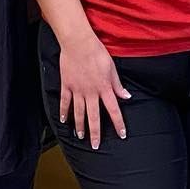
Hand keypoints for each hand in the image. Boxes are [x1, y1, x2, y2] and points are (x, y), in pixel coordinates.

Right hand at [57, 33, 130, 148]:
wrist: (78, 43)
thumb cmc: (97, 53)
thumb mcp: (112, 68)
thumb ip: (118, 85)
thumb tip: (126, 96)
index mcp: (104, 88)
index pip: (114, 110)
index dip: (119, 124)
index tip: (122, 135)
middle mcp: (91, 93)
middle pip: (94, 117)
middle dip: (96, 133)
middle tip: (96, 146)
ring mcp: (77, 90)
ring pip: (78, 112)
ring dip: (79, 126)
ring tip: (80, 136)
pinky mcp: (67, 85)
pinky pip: (64, 102)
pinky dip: (63, 112)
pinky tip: (63, 120)